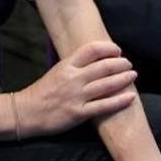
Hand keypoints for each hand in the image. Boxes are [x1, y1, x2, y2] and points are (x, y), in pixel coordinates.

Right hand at [15, 40, 136, 138]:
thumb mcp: (56, 71)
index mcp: (66, 65)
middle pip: (103, 66)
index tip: (117, 50)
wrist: (27, 112)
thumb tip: (95, 60)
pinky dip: (120, 101)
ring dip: (124, 78)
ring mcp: (76, 96)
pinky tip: (131, 97)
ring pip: (107, 85)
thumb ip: (74, 65)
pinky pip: (104, 106)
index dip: (108, 48)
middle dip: (121, 64)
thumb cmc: (42, 92)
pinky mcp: (79, 113)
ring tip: (133, 75)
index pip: (91, 50)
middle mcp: (73, 78)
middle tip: (129, 64)